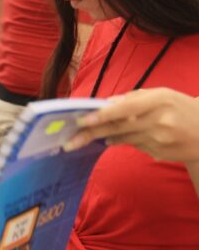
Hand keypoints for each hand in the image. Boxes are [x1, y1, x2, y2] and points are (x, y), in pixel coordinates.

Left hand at [65, 88, 198, 162]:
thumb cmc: (180, 107)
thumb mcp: (162, 95)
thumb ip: (134, 98)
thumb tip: (107, 104)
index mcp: (160, 101)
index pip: (126, 109)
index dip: (103, 115)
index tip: (82, 121)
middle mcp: (160, 121)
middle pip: (119, 128)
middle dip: (91, 135)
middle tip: (68, 142)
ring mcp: (160, 140)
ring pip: (123, 139)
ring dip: (105, 137)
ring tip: (88, 136)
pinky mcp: (159, 153)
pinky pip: (134, 146)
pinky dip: (123, 141)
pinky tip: (120, 137)